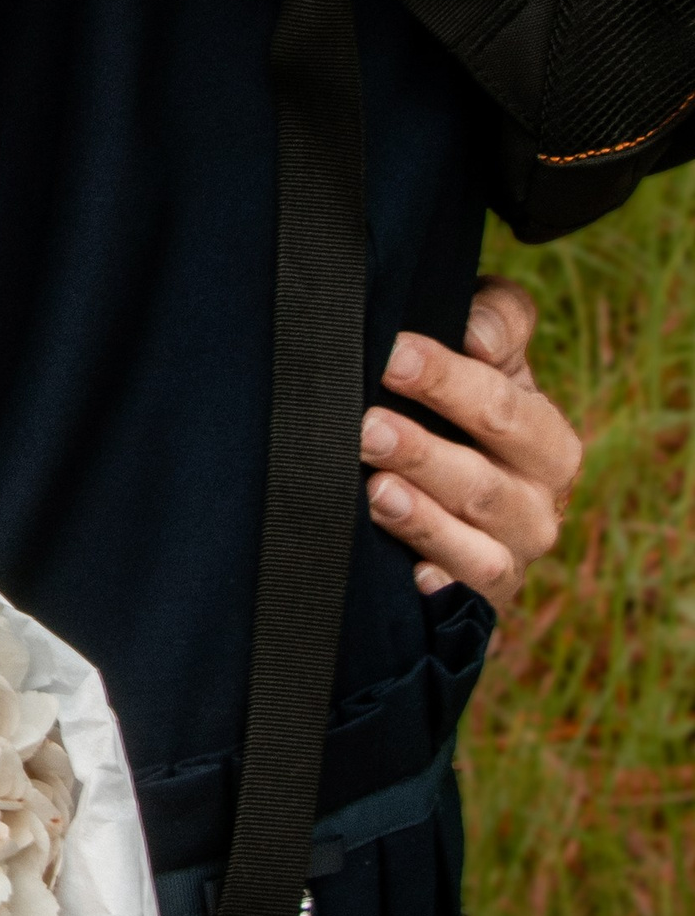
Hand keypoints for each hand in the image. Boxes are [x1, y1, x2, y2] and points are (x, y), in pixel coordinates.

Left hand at [362, 276, 580, 605]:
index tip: (392, 354)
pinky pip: (468, 595)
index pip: (501, 407)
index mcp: (548, 440)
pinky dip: (440, 581)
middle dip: (421, 453)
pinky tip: (408, 572)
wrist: (462, 471)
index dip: (446, 380)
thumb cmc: (471, 395)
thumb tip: (477, 331)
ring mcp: (514, 553)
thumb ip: (499, 320)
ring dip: (422, 519)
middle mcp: (541, 503)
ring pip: (477, 546)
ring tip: (374, 489)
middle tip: (366, 427)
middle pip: (483, 482)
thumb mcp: (493, 349)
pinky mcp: (486, 595)